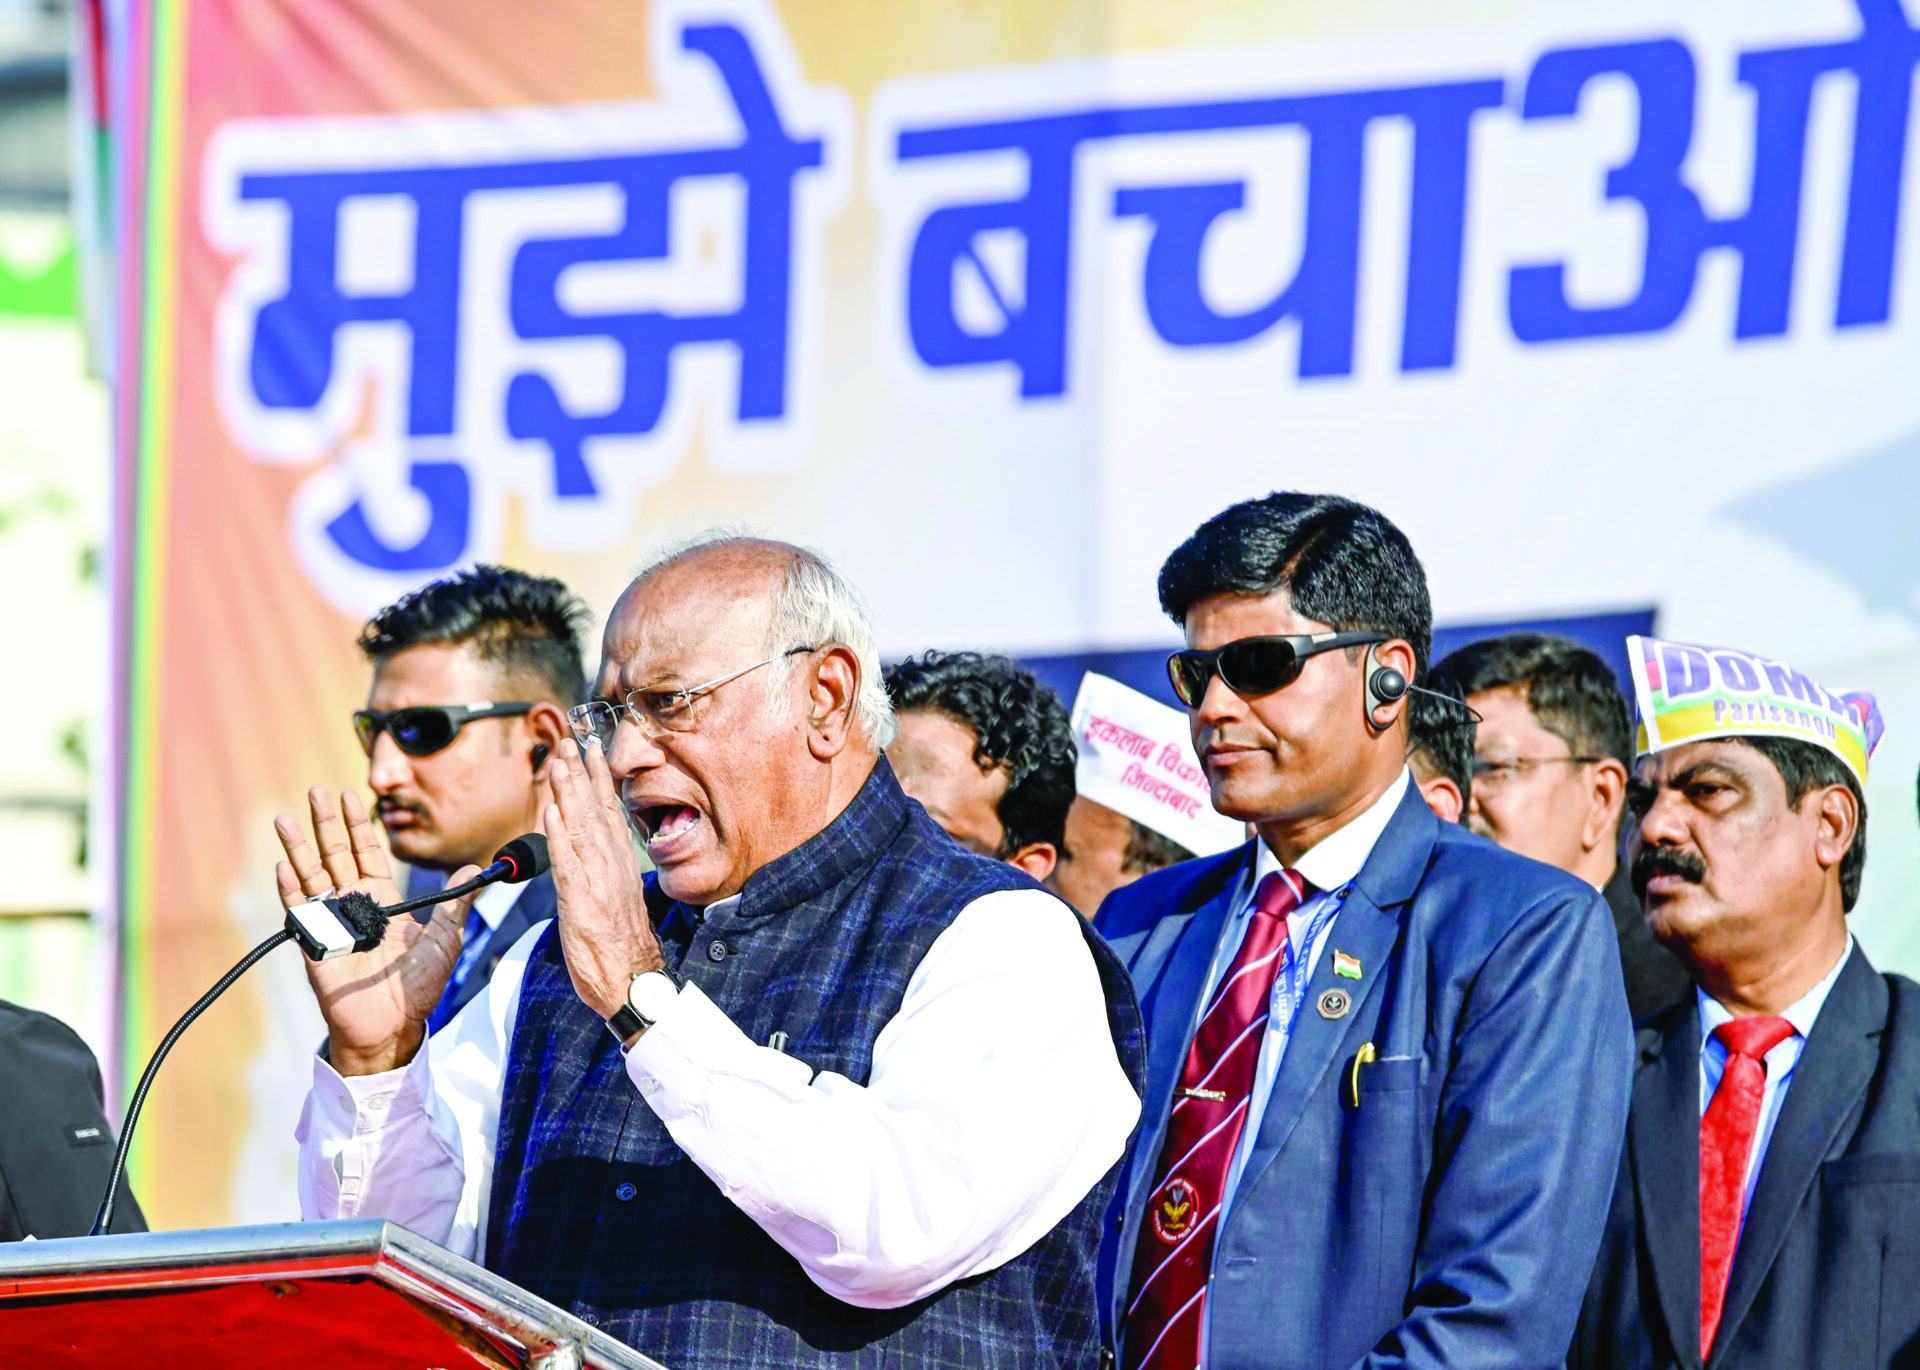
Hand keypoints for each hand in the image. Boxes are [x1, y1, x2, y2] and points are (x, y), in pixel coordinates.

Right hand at [274, 787, 473, 1075]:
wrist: (396, 1025)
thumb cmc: (420, 986)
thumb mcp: (447, 938)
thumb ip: (458, 902)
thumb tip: (476, 870)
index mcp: (383, 899)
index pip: (367, 852)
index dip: (358, 825)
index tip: (352, 795)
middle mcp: (354, 905)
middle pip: (336, 855)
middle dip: (327, 823)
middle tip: (317, 790)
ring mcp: (332, 923)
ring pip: (312, 877)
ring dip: (298, 847)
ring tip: (285, 818)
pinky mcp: (316, 945)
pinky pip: (300, 913)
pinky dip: (291, 889)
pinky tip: (284, 866)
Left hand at [544, 737, 664, 1019]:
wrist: (632, 981)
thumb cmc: (621, 950)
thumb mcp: (614, 904)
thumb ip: (603, 875)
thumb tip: (592, 858)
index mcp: (619, 865)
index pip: (607, 813)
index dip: (597, 780)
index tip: (589, 751)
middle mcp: (610, 866)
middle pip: (594, 811)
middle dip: (580, 773)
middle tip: (569, 740)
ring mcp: (597, 880)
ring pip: (580, 827)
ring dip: (568, 791)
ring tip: (557, 761)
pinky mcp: (580, 900)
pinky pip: (567, 861)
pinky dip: (559, 833)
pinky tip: (551, 809)